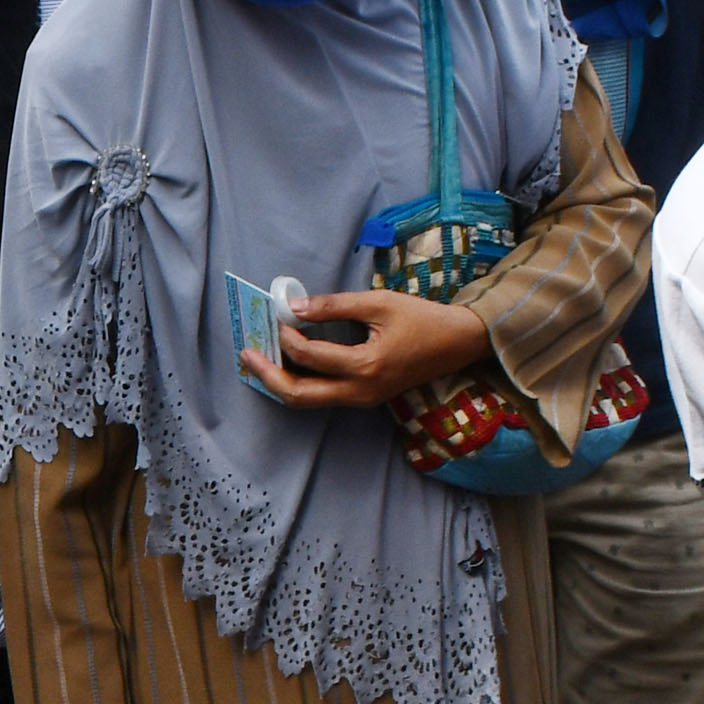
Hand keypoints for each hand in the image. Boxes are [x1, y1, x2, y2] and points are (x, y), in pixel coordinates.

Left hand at [240, 289, 492, 409]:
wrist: (457, 343)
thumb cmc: (421, 319)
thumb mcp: (378, 302)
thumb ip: (334, 305)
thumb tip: (295, 306)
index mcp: (366, 366)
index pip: (311, 356)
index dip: (287, 337)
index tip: (278, 318)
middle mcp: (361, 390)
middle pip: (299, 395)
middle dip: (267, 376)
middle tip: (246, 355)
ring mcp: (362, 399)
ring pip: (309, 401)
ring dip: (280, 382)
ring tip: (259, 361)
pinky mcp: (364, 397)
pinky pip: (323, 396)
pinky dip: (300, 383)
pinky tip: (286, 364)